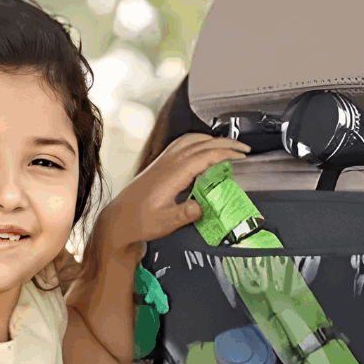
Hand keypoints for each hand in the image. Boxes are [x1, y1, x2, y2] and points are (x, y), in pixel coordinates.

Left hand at [105, 133, 250, 251]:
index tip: (242, 156)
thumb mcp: (164, 223)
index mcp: (173, 174)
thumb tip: (202, 207)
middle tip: (244, 150)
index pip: (204, 156)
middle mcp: (168, 163)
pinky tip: (204, 148)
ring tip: (229, 147)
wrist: (119, 219)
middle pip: (201, 144)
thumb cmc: (140, 222)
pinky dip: (199, 141)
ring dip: (212, 140)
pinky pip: (182, 144)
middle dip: (225, 144)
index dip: (225, 153)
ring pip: (192, 140)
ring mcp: (163, 161)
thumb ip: (184, 214)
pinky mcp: (160, 164)